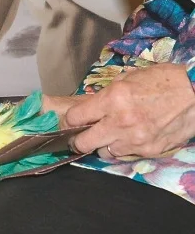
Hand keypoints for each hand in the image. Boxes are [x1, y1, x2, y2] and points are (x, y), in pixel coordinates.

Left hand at [65, 63, 194, 160]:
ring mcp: (136, 139)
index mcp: (113, 99)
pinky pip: (125, 154)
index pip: (75, 118)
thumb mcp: (127, 79)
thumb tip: (90, 108)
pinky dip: (124, 148)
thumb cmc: (163, 81)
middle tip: (81, 136)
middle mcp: (121, 122)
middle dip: (79, 140)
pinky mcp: (149, 150)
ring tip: (112, 134)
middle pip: (83, 143)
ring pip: (104, 152)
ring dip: (104, 144)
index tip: (72, 121)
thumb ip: (106, 96)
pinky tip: (131, 137)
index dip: (71, 120)